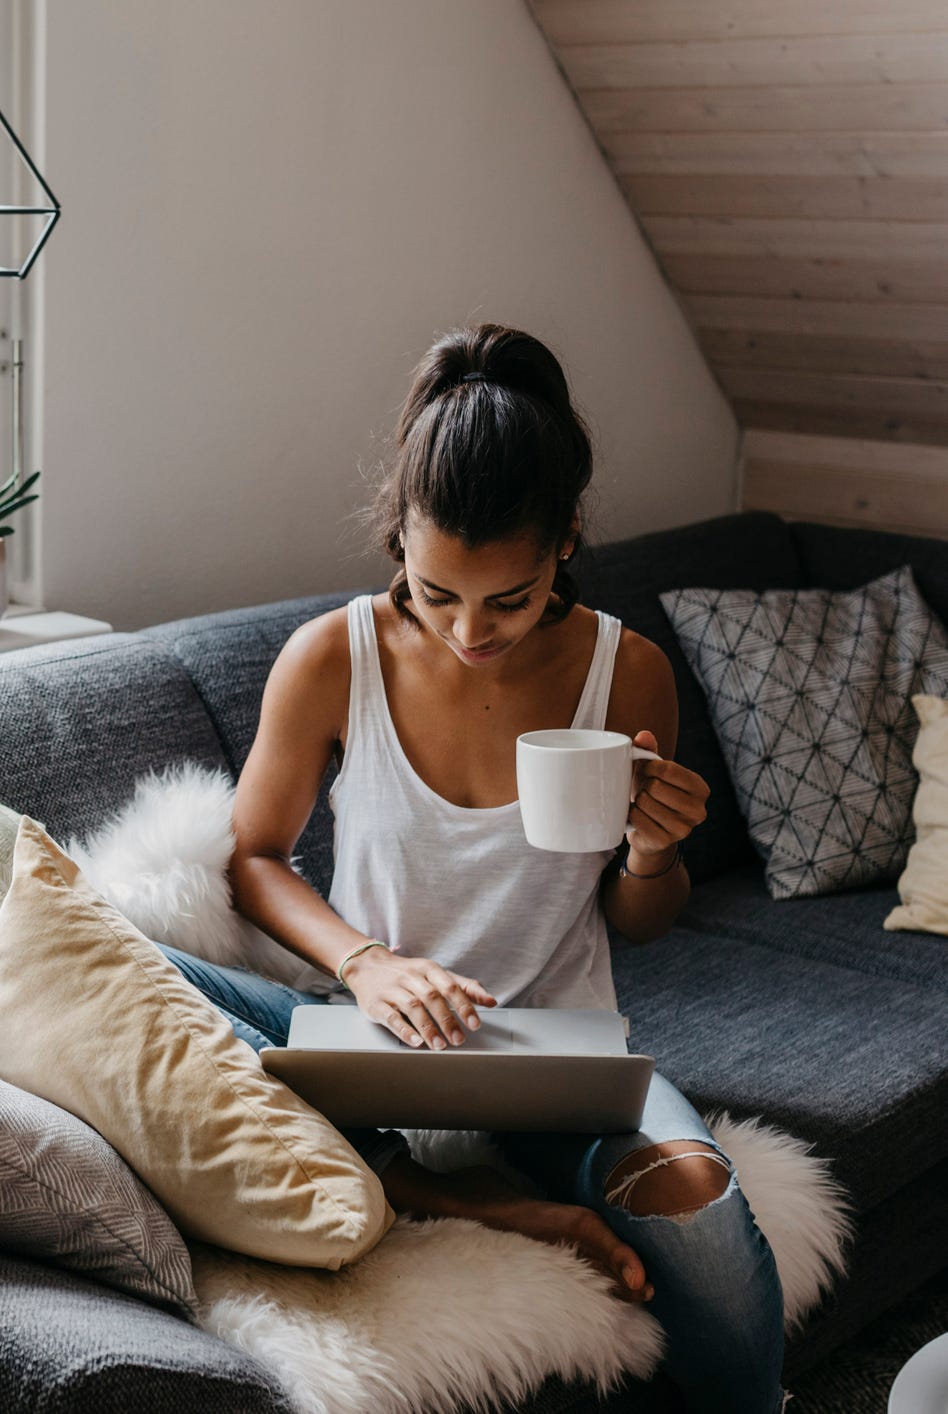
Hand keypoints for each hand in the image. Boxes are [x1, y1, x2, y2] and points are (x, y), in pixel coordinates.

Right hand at [341, 947, 496, 1049]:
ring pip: (413, 1007)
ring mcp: (393, 990)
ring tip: (440, 1045)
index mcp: (428, 969)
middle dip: (448, 1020)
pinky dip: (404, 1030)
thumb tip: (491, 1000)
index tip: (475, 1023)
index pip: (450, 986)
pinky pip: (391, 1017)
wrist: (367, 966)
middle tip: (459, 1039)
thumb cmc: (408, 973)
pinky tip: (415, 1041)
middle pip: (433, 998)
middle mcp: (411, 977)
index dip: (464, 1005)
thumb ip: (464, 986)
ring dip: (428, 1028)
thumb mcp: (436, 974)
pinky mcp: (377, 1003)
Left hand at [625, 729, 708, 871]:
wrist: (649, 832)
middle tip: (645, 792)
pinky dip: (632, 816)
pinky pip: (638, 819)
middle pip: (656, 787)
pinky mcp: (665, 842)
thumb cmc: (652, 794)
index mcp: (700, 788)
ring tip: (643, 805)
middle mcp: (698, 810)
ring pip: (645, 803)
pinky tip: (638, 818)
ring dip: (638, 801)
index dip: (650, 767)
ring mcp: (684, 829)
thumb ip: (649, 749)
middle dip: (644, 786)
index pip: (669, 769)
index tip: (646, 771)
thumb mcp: (652, 771)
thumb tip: (643, 735)